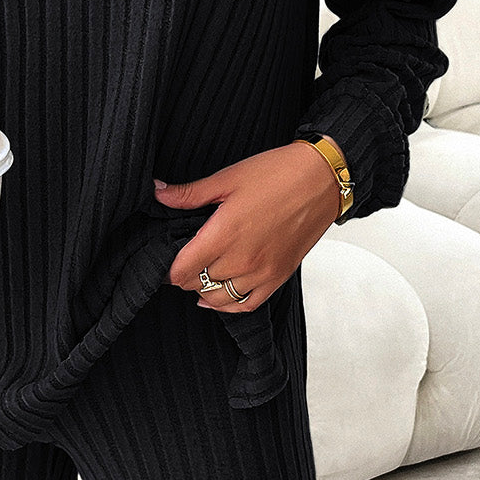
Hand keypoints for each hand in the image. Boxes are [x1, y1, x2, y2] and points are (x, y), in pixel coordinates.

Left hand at [154, 141, 342, 311]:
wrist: (321, 180)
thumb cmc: (276, 174)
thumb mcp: (227, 178)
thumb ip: (190, 193)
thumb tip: (158, 193)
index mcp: (224, 234)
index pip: (182, 270)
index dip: (167, 268)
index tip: (165, 260)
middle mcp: (242, 259)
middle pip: (197, 284)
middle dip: (185, 276)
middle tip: (182, 262)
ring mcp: (262, 272)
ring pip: (219, 298)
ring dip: (204, 290)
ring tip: (199, 277)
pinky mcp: (279, 276)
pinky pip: (247, 304)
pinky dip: (229, 305)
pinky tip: (219, 297)